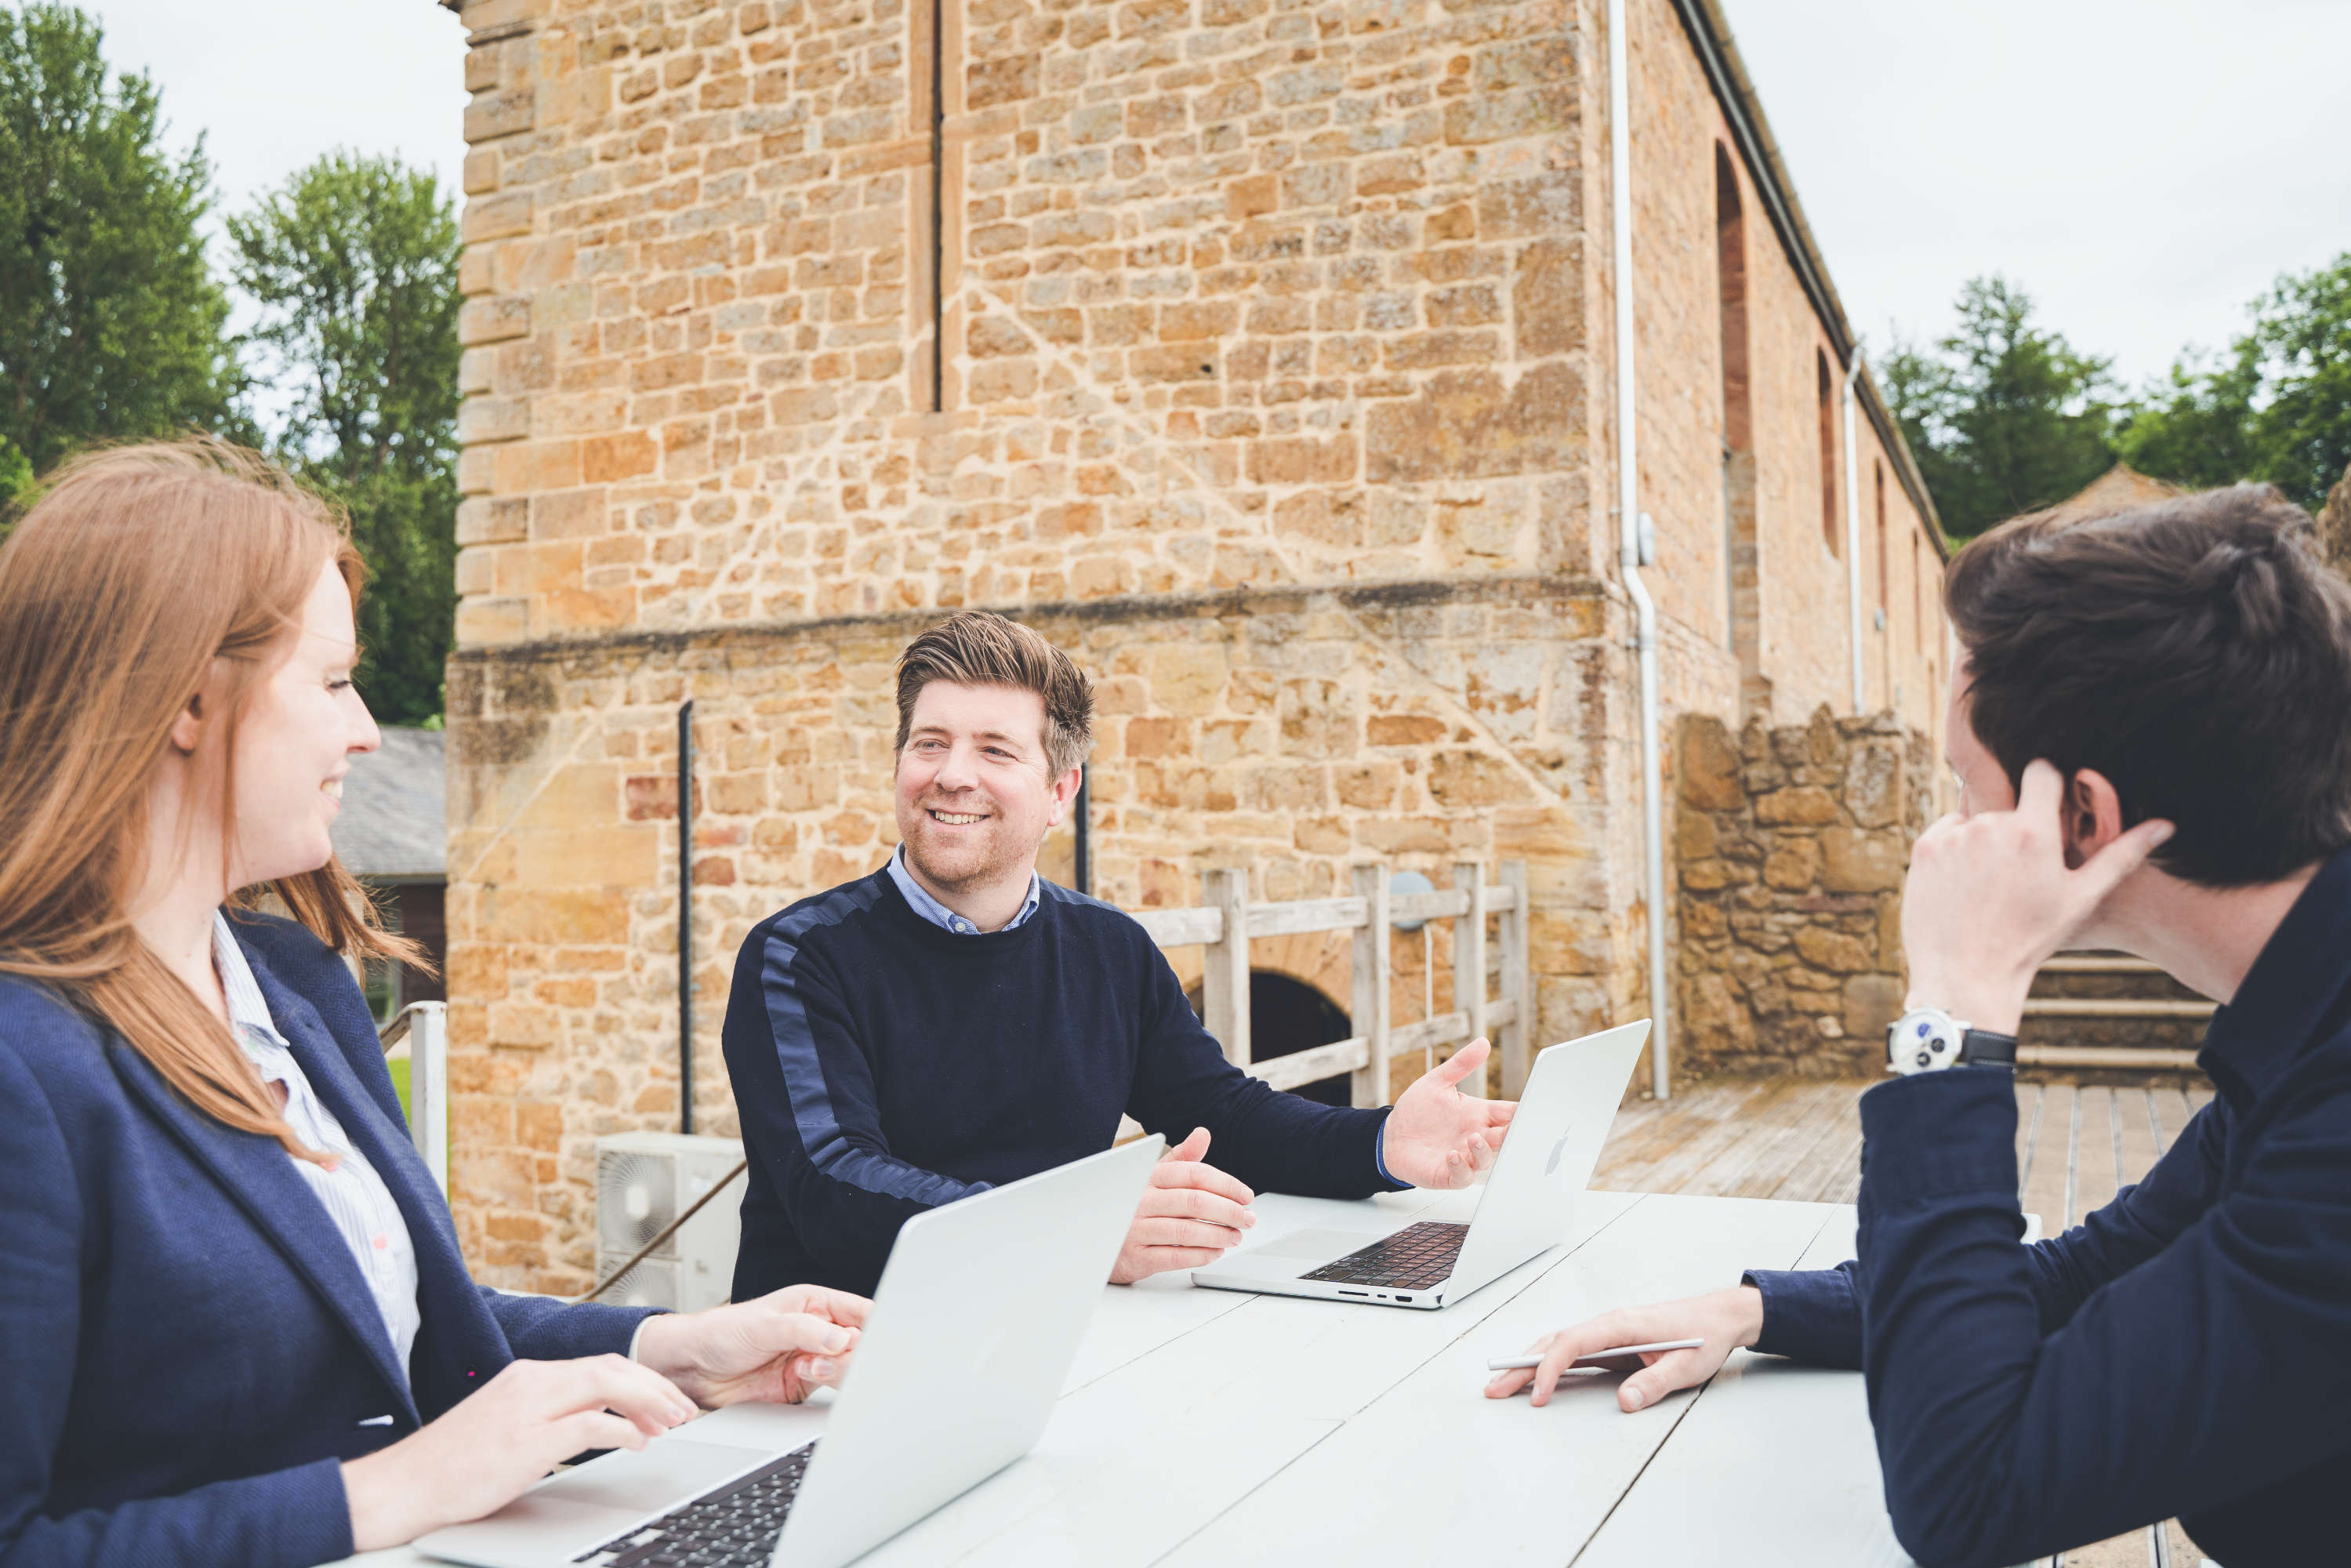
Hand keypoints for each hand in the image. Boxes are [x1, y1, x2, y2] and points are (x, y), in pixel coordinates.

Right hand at [341, 1354, 697, 1549]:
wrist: (401, 1486)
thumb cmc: (452, 1465)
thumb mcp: (509, 1427)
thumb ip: (551, 1417)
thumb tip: (599, 1423)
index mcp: (528, 1376)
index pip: (601, 1364)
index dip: (642, 1379)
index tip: (667, 1400)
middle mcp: (530, 1381)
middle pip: (612, 1366)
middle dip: (656, 1386)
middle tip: (684, 1410)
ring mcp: (527, 1409)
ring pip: (606, 1384)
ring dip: (648, 1402)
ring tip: (672, 1423)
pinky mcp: (525, 1441)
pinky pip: (589, 1423)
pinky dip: (622, 1429)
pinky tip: (639, 1443)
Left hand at [632, 1284, 869, 1407]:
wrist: (692, 1369)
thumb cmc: (722, 1333)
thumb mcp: (764, 1324)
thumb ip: (805, 1331)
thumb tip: (841, 1339)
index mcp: (815, 1304)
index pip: (859, 1312)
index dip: (875, 1324)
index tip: (878, 1337)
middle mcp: (819, 1332)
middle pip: (860, 1343)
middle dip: (855, 1350)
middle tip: (839, 1354)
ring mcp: (813, 1360)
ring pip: (848, 1368)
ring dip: (837, 1369)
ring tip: (810, 1366)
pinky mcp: (803, 1387)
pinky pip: (830, 1390)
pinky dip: (827, 1386)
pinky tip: (807, 1377)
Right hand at [1109, 1127, 1257, 1283]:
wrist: (1095, 1238)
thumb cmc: (1133, 1205)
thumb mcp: (1154, 1177)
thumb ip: (1182, 1158)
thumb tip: (1203, 1133)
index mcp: (1149, 1177)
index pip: (1194, 1174)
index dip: (1226, 1184)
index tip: (1245, 1195)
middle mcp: (1141, 1200)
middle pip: (1194, 1202)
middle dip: (1229, 1211)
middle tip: (1247, 1218)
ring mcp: (1136, 1229)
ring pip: (1187, 1230)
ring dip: (1219, 1234)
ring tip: (1235, 1236)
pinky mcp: (1136, 1257)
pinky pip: (1175, 1257)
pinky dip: (1202, 1255)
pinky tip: (1216, 1252)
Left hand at [1379, 1037, 1518, 1188]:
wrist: (1391, 1135)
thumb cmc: (1417, 1110)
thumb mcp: (1437, 1082)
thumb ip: (1461, 1064)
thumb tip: (1483, 1042)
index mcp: (1479, 1115)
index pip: (1509, 1114)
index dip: (1523, 1112)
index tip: (1532, 1108)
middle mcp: (1475, 1136)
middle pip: (1505, 1139)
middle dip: (1512, 1135)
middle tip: (1511, 1129)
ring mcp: (1464, 1156)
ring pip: (1486, 1160)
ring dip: (1483, 1151)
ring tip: (1474, 1138)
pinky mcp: (1448, 1173)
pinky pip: (1462, 1176)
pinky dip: (1461, 1168)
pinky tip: (1453, 1156)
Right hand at [1483, 1286, 1763, 1409]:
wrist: (1719, 1317)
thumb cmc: (1702, 1337)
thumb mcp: (1686, 1367)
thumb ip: (1654, 1384)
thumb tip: (1624, 1402)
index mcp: (1620, 1325)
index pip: (1571, 1343)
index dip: (1550, 1370)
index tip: (1539, 1397)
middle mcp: (1607, 1324)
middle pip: (1553, 1342)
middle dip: (1521, 1366)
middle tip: (1493, 1389)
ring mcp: (1607, 1332)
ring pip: (1558, 1344)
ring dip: (1530, 1364)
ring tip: (1503, 1386)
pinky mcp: (1611, 1342)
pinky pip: (1571, 1351)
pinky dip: (1548, 1364)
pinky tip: (1535, 1378)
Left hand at [1901, 760, 2173, 1033]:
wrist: (1967, 974)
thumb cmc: (2031, 939)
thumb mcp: (2081, 898)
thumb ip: (2121, 855)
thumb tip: (2166, 825)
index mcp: (2034, 832)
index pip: (2042, 773)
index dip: (2047, 784)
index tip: (2048, 804)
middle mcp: (1990, 826)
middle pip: (2009, 807)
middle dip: (2017, 829)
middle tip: (2018, 873)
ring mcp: (1953, 836)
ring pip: (1977, 820)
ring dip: (1985, 841)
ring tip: (1990, 886)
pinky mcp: (1924, 849)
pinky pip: (1946, 832)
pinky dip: (1955, 850)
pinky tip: (1965, 885)